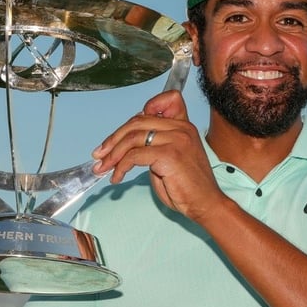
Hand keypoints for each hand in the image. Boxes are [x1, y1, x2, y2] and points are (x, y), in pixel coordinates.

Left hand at [91, 90, 226, 220]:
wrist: (206, 204)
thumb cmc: (188, 187)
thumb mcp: (170, 158)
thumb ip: (154, 145)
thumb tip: (127, 142)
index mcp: (183, 125)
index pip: (162, 102)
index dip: (139, 113)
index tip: (121, 133)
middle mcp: (181, 128)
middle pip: (137, 122)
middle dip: (114, 139)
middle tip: (100, 154)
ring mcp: (177, 139)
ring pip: (133, 138)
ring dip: (113, 154)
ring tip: (104, 168)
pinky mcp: (170, 155)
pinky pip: (135, 156)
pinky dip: (121, 167)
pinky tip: (117, 177)